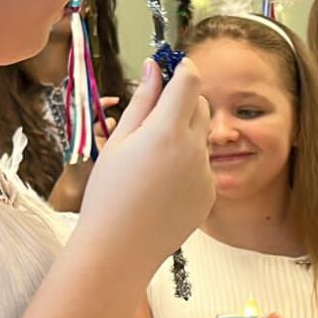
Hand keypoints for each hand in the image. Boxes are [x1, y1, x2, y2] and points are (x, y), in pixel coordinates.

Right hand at [76, 58, 212, 268]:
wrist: (119, 249)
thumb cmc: (108, 194)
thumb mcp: (117, 142)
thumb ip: (142, 101)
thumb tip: (154, 68)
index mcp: (166, 131)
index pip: (190, 80)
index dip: (182, 69)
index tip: (172, 69)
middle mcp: (193, 150)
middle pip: (201, 105)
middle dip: (183, 101)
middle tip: (154, 117)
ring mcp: (205, 174)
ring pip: (201, 137)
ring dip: (184, 135)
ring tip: (150, 163)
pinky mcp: (209, 195)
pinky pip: (202, 167)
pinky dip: (187, 166)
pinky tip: (160, 187)